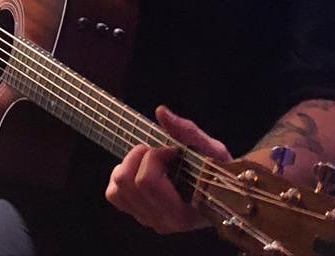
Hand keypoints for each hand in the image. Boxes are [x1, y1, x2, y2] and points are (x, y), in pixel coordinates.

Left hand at [104, 105, 231, 234]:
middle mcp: (163, 222)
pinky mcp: (137, 214)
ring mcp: (147, 219)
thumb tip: (161, 111)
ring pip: (117, 187)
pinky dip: (122, 177)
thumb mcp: (211, 150)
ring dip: (130, 165)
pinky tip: (140, 171)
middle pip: (129, 181)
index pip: (148, 181)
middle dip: (141, 155)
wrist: (221, 192)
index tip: (172, 150)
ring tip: (150, 160)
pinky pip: (114, 194)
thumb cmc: (218, 172)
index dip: (155, 156)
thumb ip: (187, 132)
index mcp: (182, 214)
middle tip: (159, 151)